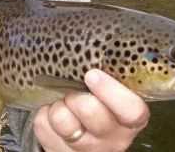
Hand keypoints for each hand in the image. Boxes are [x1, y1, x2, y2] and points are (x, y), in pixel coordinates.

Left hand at [33, 69, 148, 151]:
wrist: (84, 130)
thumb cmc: (99, 98)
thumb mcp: (114, 87)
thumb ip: (111, 68)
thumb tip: (95, 35)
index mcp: (132, 119)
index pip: (131, 110)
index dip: (110, 91)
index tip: (91, 74)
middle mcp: (114, 139)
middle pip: (89, 110)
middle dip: (75, 92)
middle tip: (74, 89)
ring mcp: (88, 151)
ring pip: (62, 120)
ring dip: (57, 105)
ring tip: (63, 103)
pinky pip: (43, 126)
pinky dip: (43, 114)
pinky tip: (53, 113)